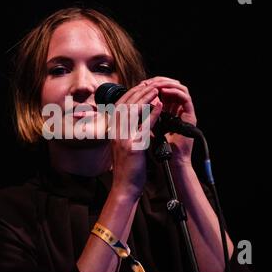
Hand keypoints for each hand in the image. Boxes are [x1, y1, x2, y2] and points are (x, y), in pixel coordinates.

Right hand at [109, 82, 162, 199]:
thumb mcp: (124, 145)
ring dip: (145, 98)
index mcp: (113, 132)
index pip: (120, 106)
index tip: (142, 86)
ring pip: (133, 112)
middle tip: (151, 84)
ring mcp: (122, 139)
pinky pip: (143, 126)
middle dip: (139, 92)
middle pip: (126, 105)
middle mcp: (115, 133)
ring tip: (156, 90)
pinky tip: (159, 106)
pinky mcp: (133, 147)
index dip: (131, 94)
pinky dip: (152, 114)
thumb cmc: (127, 168)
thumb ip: (128, 131)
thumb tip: (136, 117)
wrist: (124, 187)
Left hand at [140, 76, 196, 165]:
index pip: (162, 93)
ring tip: (156, 83)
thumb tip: (128, 108)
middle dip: (159, 82)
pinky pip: (185, 99)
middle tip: (149, 80)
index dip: (151, 87)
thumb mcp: (145, 131)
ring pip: (180, 89)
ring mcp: (186, 113)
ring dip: (167, 84)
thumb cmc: (158, 150)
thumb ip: (142, 120)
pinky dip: (176, 92)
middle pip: (172, 88)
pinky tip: (166, 91)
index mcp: (168, 113)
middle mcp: (178, 110)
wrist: (170, 164)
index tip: (140, 84)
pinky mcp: (191, 117)